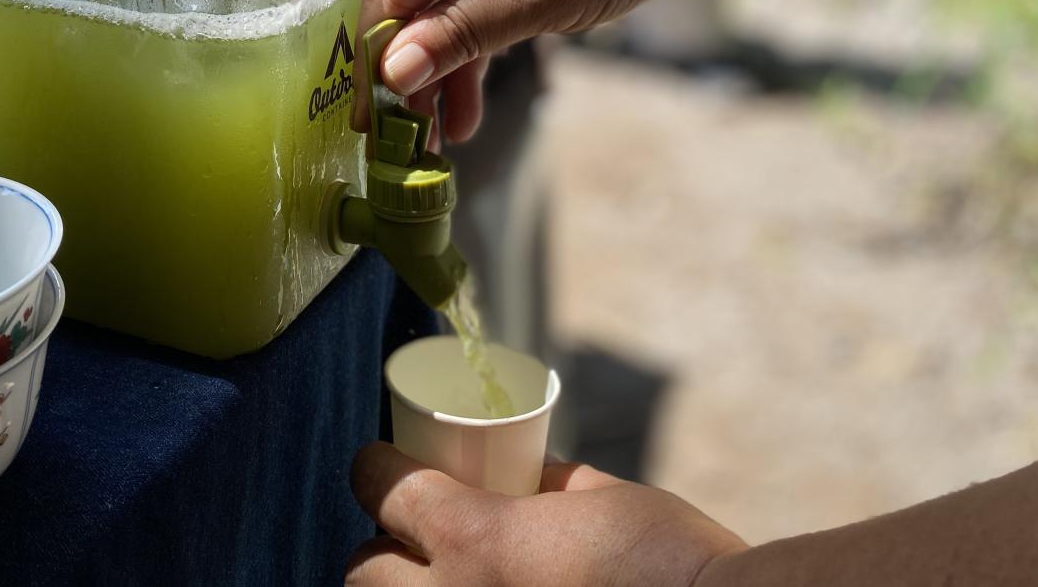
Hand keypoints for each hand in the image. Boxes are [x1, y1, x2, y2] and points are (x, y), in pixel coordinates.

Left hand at [347, 442, 745, 585]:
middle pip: (364, 572)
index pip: (385, 491)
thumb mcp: (604, 498)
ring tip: (443, 584)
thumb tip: (525, 473)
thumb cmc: (673, 565)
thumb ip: (549, 485)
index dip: (377, 469)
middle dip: (381, 548)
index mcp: (478, 540)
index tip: (380, 462)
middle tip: (410, 536)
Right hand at [356, 0, 705, 140]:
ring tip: (432, 146)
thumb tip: (394, 72)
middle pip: (406, 4)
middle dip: (406, 73)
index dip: (379, 55)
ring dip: (437, 76)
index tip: (373, 121)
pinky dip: (466, 59)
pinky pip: (464, 13)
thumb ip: (464, 33)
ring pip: (433, 16)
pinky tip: (462, 116)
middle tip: (400, 146)